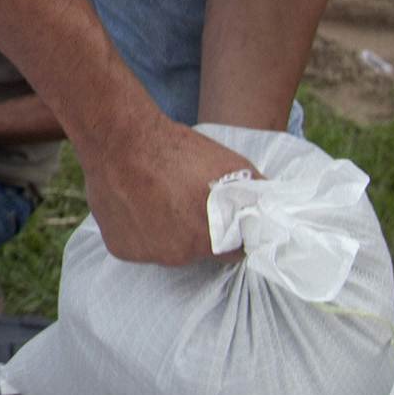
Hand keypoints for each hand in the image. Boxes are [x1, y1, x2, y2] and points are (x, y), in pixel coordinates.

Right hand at [74, 110, 254, 266]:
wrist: (121, 139)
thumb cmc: (177, 150)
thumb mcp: (232, 165)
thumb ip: (255, 194)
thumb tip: (272, 208)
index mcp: (213, 238)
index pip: (234, 250)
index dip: (231, 232)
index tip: (222, 215)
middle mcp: (181, 255)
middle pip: (199, 251)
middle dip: (198, 230)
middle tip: (186, 199)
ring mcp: (149, 254)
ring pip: (168, 250)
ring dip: (169, 233)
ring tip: (160, 199)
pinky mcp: (122, 249)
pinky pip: (140, 246)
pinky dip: (141, 231)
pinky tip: (138, 204)